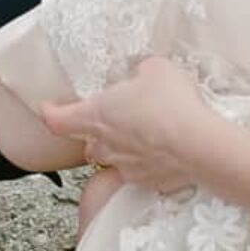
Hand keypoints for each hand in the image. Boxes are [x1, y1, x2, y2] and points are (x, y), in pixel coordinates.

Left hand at [40, 57, 217, 193]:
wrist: (201, 146)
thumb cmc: (172, 104)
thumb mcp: (155, 69)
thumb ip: (140, 71)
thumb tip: (142, 76)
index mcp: (96, 115)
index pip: (57, 120)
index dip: (50, 113)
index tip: (49, 108)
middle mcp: (104, 146)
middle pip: (87, 143)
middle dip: (96, 132)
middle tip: (115, 118)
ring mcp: (125, 167)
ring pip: (113, 159)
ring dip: (121, 148)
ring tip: (144, 134)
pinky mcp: (148, 181)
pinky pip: (140, 171)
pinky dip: (147, 161)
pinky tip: (166, 149)